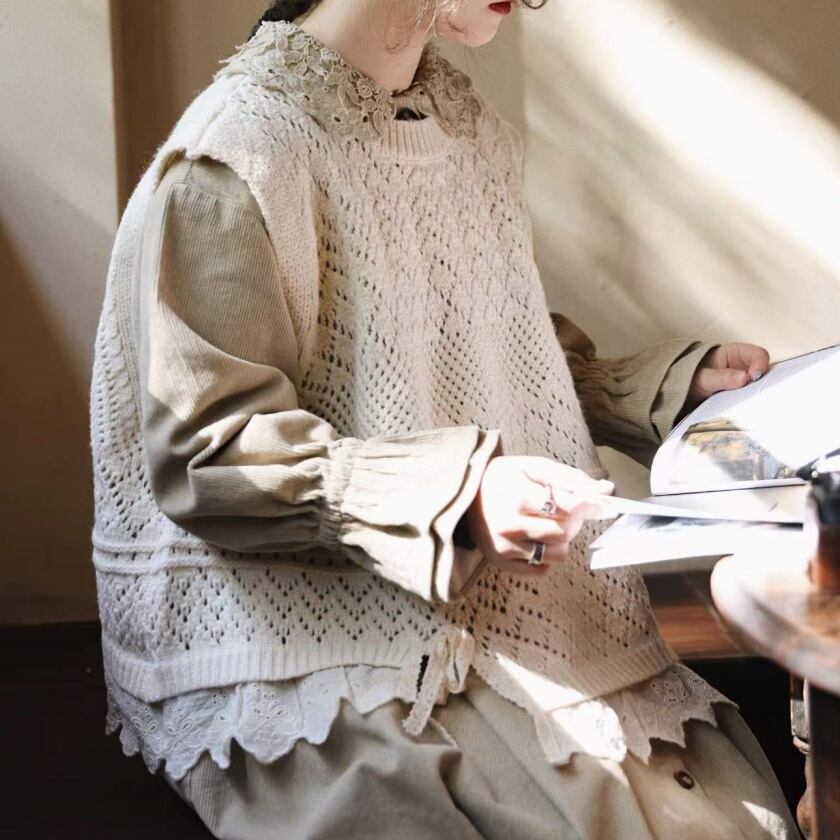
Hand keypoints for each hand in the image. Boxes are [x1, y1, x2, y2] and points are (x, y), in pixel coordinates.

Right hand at [465, 456, 613, 576]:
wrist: (463, 493)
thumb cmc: (503, 477)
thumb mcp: (534, 467)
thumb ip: (571, 478)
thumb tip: (607, 490)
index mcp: (517, 496)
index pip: (570, 507)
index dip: (590, 504)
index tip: (598, 502)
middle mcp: (509, 525)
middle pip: (566, 531)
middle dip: (574, 520)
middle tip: (565, 509)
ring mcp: (504, 547)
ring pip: (558, 553)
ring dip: (562, 539)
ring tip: (549, 524)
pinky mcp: (501, 562)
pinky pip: (541, 569)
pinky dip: (547, 556)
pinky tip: (536, 539)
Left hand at [686, 343, 769, 410]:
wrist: (684, 391)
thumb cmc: (693, 377)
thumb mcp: (704, 377)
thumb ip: (721, 377)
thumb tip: (744, 378)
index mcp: (735, 353)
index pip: (757, 354)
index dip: (760, 364)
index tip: (754, 377)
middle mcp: (744, 366)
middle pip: (764, 371)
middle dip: (762, 382)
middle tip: (754, 393)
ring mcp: (745, 381)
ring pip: (760, 386)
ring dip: (757, 394)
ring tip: (748, 402)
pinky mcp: (743, 394)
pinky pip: (753, 397)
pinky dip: (751, 402)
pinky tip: (746, 408)